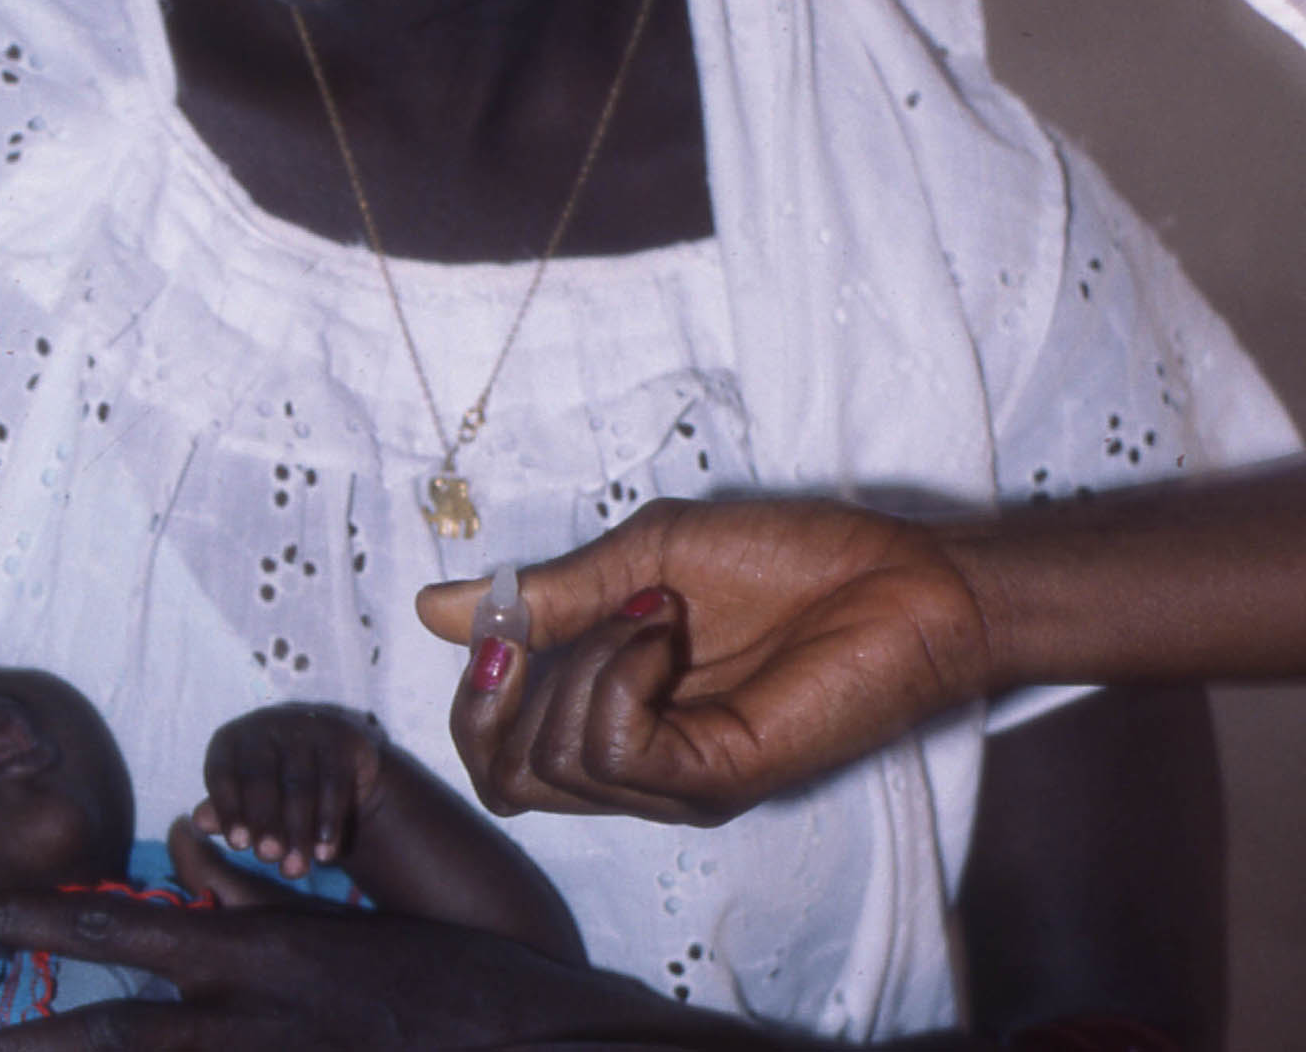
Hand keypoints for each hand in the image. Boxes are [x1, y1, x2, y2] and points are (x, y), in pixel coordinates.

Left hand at [0, 885, 731, 1049]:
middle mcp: (244, 1016)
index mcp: (251, 952)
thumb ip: (253, 908)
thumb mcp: (336, 928)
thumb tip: (191, 858)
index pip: (109, 926)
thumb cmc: (444, 982)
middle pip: (98, 1034)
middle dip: (3, 1045)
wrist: (537, 1042)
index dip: (19, 916)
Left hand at [192, 704, 383, 876]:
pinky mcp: (341, 738)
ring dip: (298, 831)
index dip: (228, 809)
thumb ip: (225, 811)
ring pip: (299, 784)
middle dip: (265, 822)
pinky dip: (329, 822)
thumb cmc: (278, 790)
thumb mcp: (247, 802)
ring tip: (296, 868)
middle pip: (261, 778)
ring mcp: (306, 727)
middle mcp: (265, 725)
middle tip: (268, 857)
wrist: (338, 771)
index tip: (237, 845)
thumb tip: (200, 821)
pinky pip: (334, 783)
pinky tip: (324, 854)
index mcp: (232, 740)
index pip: (223, 772)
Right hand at [416, 496, 991, 823]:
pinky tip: (666, 634)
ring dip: (581, 663)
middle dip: (500, 693)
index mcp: (609, 715)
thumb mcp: (640, 557)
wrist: (903, 574)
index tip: (496, 622)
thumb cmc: (792, 559)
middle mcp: (635, 764)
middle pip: (503, 780)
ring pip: (553, 762)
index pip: (494, 754)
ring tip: (653, 612)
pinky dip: (617, 677)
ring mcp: (674, 780)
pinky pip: (614, 750)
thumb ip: (546, 597)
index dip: (472, 694)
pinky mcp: (716, 780)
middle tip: (554, 622)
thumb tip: (433, 610)